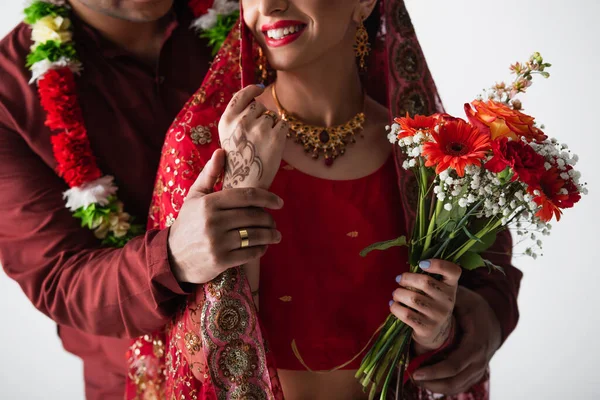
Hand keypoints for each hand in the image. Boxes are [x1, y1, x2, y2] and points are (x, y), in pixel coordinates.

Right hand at [168, 149, 283, 283]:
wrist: (172, 257)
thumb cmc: (188, 223)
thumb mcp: (194, 196)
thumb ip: (209, 174)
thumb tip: (221, 151)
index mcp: (208, 203)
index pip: (246, 196)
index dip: (267, 198)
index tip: (279, 202)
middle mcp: (213, 221)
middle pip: (253, 216)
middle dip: (268, 219)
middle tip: (273, 221)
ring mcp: (217, 242)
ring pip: (255, 235)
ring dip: (270, 235)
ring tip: (275, 235)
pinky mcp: (220, 261)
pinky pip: (250, 253)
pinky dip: (261, 249)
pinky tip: (263, 246)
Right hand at [219, 84, 288, 189]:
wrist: (245, 185)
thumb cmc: (238, 161)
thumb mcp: (229, 136)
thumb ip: (237, 118)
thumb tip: (254, 97)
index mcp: (227, 121)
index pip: (241, 96)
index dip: (251, 90)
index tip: (259, 88)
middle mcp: (242, 122)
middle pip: (259, 105)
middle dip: (262, 115)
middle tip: (259, 135)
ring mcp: (259, 129)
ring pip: (273, 116)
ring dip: (273, 126)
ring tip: (265, 144)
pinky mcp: (275, 138)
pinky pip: (284, 124)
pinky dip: (283, 133)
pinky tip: (275, 145)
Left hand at [391, 259, 461, 353]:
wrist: (436, 333)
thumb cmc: (432, 303)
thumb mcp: (438, 289)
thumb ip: (428, 277)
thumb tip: (403, 276)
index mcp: (451, 286)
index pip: (453, 271)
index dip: (438, 264)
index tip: (421, 263)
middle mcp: (448, 300)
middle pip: (425, 282)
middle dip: (406, 278)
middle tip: (399, 280)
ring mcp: (438, 315)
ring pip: (412, 298)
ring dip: (398, 294)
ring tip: (396, 294)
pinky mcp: (427, 328)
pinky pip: (406, 314)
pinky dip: (395, 307)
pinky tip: (394, 305)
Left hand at [412, 286, 501, 394]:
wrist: (494, 321)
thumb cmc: (475, 308)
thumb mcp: (466, 300)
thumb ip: (449, 295)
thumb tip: (426, 277)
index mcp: (476, 344)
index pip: (455, 364)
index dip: (435, 371)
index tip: (415, 371)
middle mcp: (478, 361)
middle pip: (454, 380)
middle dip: (431, 381)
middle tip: (412, 377)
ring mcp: (477, 370)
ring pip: (455, 387)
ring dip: (433, 386)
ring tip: (414, 380)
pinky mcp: (473, 374)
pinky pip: (457, 387)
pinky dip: (440, 387)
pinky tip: (424, 383)